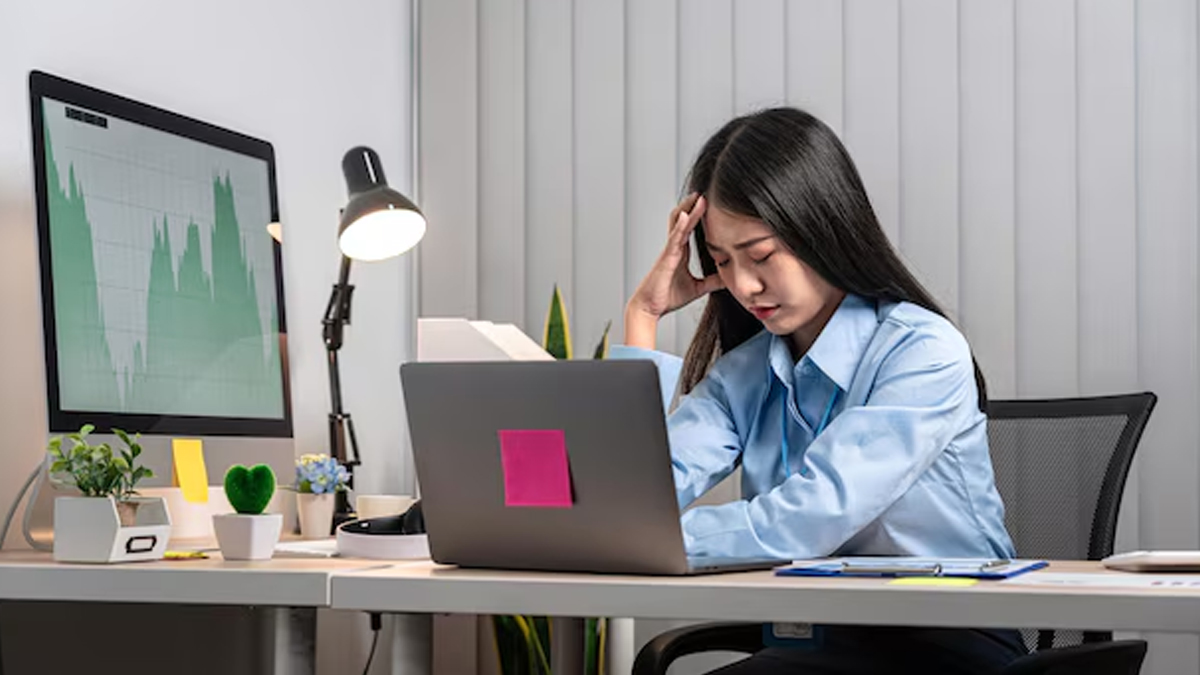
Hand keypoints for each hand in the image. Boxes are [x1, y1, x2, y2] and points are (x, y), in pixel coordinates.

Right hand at [625, 194, 723, 346]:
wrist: (650, 308)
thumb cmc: (667, 297)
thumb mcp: (697, 288)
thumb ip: (712, 282)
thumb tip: (728, 279)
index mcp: (680, 252)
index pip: (690, 228)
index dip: (697, 214)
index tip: (709, 203)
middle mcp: (674, 247)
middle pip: (683, 220)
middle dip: (692, 205)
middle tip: (705, 192)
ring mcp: (669, 251)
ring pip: (678, 224)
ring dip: (688, 209)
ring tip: (698, 196)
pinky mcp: (666, 258)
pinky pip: (674, 238)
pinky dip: (680, 225)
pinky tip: (685, 215)